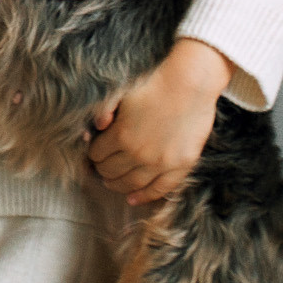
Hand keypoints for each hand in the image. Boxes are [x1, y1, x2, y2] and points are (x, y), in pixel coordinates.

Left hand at [87, 38, 232, 205]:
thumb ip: (103, 110)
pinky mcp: (181, 165)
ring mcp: (161, 162)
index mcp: (120, 135)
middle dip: (102, 171)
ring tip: (111, 184)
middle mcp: (138, 153)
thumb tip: (96, 128)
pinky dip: (145, 196)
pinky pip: (160, 189)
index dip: (93, 154)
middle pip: (110, 172)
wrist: (190, 83)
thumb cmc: (154, 83)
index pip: (97, 155)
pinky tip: (134, 200)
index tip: (95, 153)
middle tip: (100, 169)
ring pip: (132, 184)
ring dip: (118, 186)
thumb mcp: (121, 93)